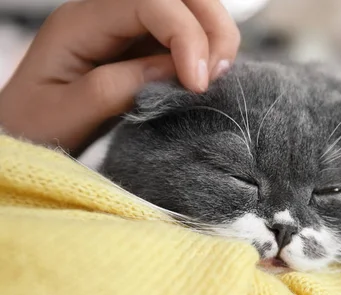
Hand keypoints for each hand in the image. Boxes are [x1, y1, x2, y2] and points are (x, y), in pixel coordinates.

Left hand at [0, 0, 240, 151]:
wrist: (23, 135)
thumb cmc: (35, 128)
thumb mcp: (69, 115)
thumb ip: (122, 87)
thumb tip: (176, 72)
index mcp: (81, 22)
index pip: (149, 2)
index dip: (185, 36)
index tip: (198, 85)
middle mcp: (107, 14)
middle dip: (211, 28)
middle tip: (217, 76)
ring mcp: (127, 29)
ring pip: (189, 9)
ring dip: (213, 39)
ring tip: (214, 79)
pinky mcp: (142, 47)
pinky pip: (186, 36)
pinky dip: (206, 53)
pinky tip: (205, 78)